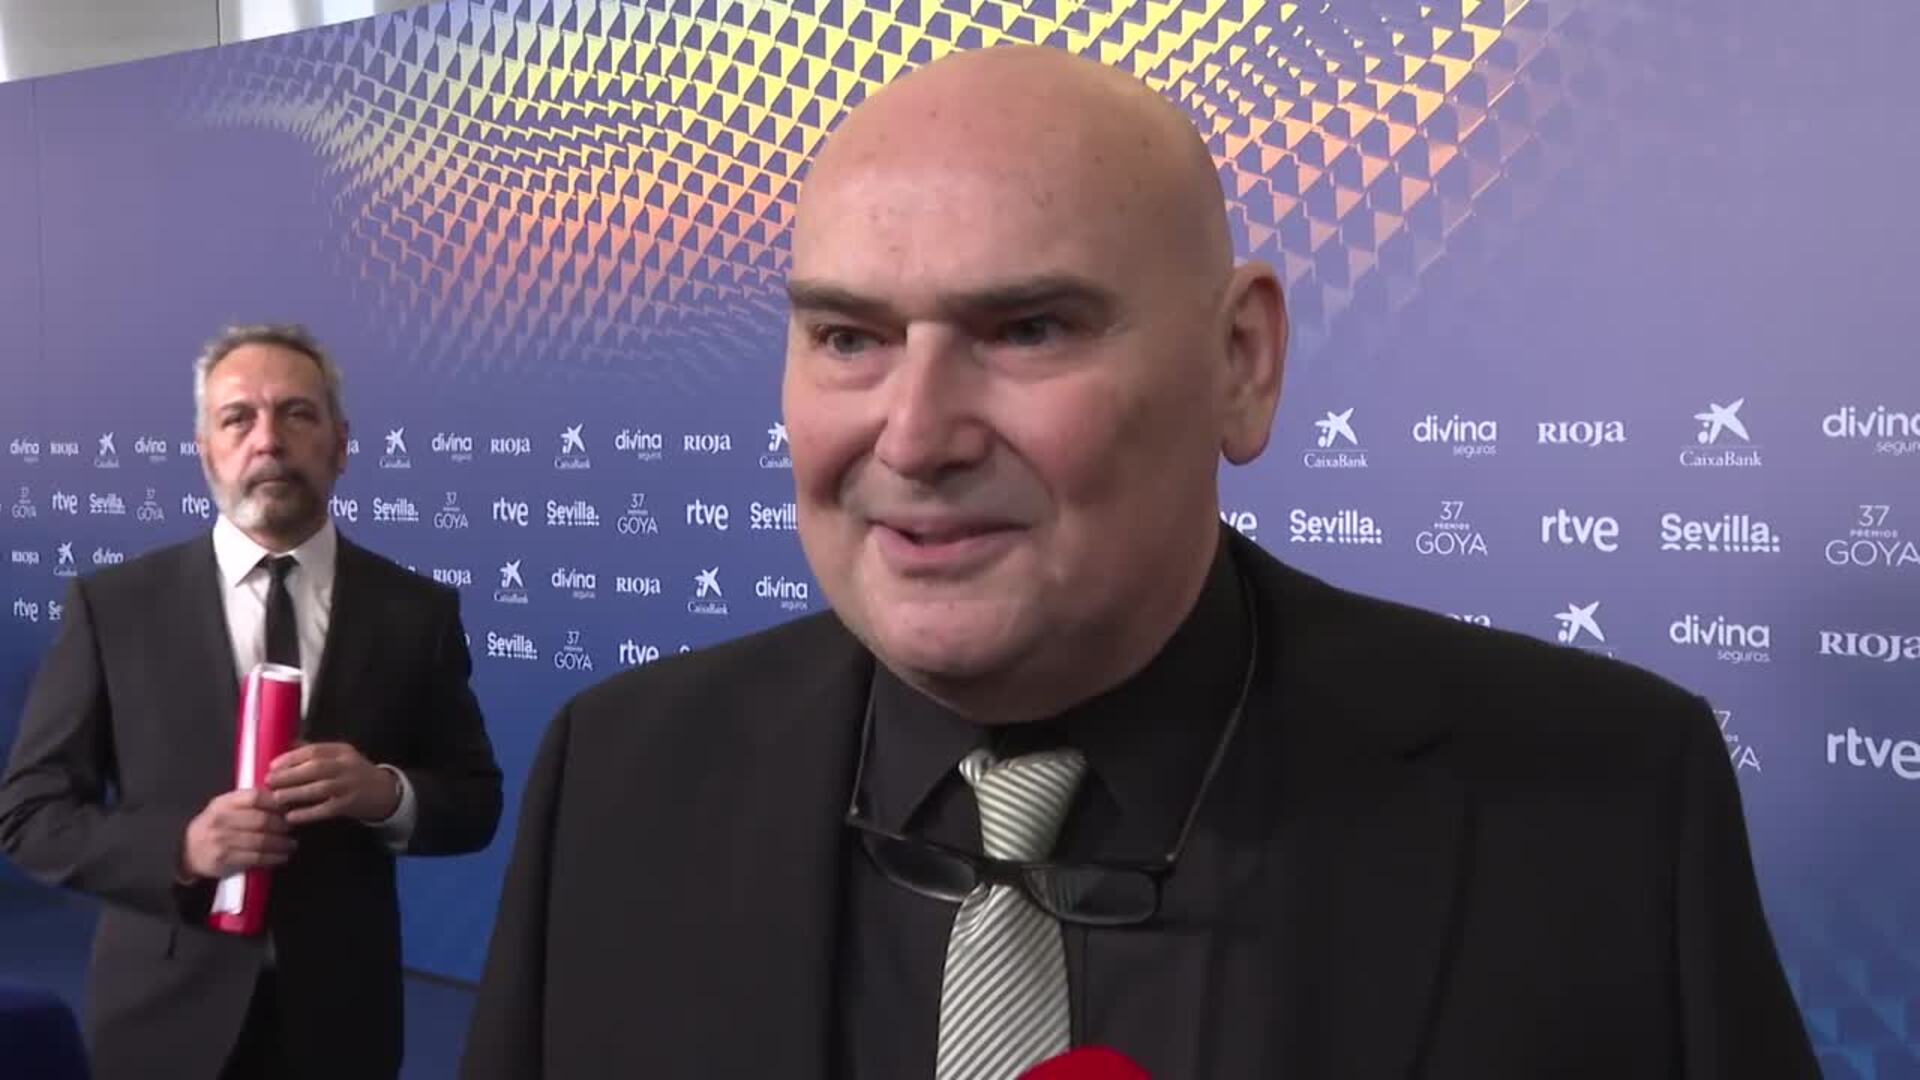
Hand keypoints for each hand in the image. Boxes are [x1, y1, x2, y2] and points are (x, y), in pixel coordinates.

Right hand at [181, 789, 294, 879]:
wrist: (188, 852)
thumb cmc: (214, 826)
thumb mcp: (224, 808)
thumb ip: (247, 802)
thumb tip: (281, 798)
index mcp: (223, 803)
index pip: (255, 797)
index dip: (276, 802)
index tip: (289, 807)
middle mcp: (221, 820)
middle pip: (262, 820)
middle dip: (283, 825)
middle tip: (293, 828)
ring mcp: (222, 840)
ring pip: (262, 840)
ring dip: (282, 843)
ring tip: (291, 844)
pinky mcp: (225, 859)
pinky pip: (256, 858)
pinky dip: (274, 857)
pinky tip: (282, 856)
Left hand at [265, 743, 400, 825]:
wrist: (384, 792)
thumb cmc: (354, 774)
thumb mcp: (340, 757)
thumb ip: (316, 754)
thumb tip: (285, 750)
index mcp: (342, 751)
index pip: (314, 751)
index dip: (291, 758)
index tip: (272, 766)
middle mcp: (347, 766)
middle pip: (315, 768)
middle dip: (289, 775)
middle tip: (269, 782)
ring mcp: (350, 785)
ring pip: (320, 788)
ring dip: (296, 793)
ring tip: (276, 798)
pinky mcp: (350, 804)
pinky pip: (326, 809)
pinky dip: (308, 813)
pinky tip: (292, 816)